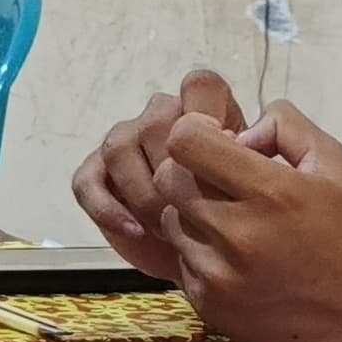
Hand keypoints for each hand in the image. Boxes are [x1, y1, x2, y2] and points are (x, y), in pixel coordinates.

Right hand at [70, 68, 248, 282]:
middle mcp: (159, 118)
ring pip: (119, 148)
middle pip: (155, 122)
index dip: (209, 113)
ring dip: (143, 194)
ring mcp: (124, 143)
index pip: (200, 84)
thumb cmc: (231, 216)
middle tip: (195, 213)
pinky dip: (109, 209)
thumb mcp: (255, 188)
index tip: (224, 154)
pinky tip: (136, 231)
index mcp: (201, 111)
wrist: (204, 257)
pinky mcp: (96, 175)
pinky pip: (86, 181)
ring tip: (168, 229)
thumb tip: (236, 145)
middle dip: (173, 175)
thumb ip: (254, 156)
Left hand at [153, 99, 341, 341]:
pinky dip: (201, 253)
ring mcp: (219, 276)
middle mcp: (238, 235)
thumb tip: (238, 131)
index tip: (219, 141)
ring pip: (170, 220)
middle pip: (168, 179)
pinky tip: (238, 258)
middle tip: (226, 182)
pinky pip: (180, 261)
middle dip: (191, 170)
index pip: (186, 141)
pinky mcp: (209, 306)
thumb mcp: (336, 164)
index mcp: (272, 193)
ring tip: (235, 222)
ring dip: (193, 213)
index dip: (196, 131)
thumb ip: (285, 126)